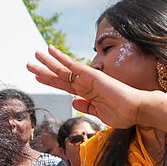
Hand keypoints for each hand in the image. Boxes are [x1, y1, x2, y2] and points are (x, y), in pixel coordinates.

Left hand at [29, 46, 148, 131]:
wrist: (137, 109)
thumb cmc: (124, 114)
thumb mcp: (100, 114)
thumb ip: (87, 108)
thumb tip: (74, 103)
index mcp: (87, 94)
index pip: (64, 86)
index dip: (50, 81)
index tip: (37, 77)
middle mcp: (86, 84)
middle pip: (60, 76)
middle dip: (44, 70)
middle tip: (29, 64)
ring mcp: (88, 79)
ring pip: (64, 69)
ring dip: (48, 61)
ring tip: (35, 54)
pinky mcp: (92, 75)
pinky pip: (73, 65)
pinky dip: (62, 58)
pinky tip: (51, 51)